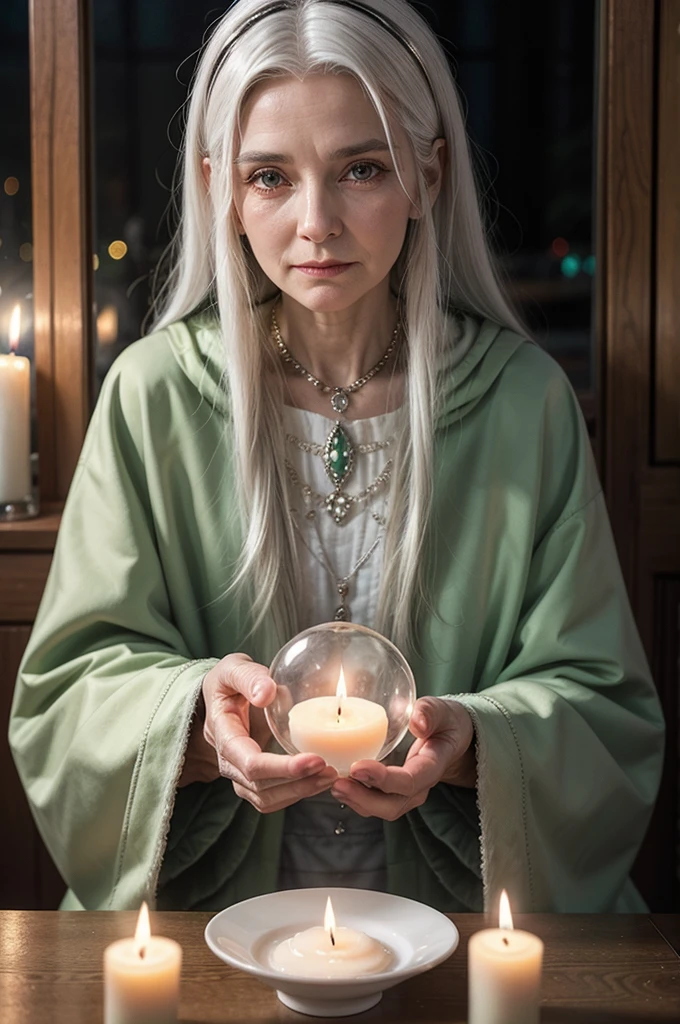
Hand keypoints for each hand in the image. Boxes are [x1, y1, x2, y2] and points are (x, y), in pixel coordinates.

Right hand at [178, 653, 336, 808]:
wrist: (221, 698)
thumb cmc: (228, 682)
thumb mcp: (233, 669)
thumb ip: (249, 677)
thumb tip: (267, 694)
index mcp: (223, 734)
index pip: (250, 763)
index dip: (282, 767)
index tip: (315, 759)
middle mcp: (228, 761)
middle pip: (260, 786)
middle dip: (297, 782)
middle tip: (330, 770)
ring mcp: (239, 774)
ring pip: (266, 799)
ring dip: (300, 792)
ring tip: (330, 776)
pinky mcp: (253, 780)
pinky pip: (272, 798)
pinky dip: (296, 794)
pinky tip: (319, 780)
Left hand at [329, 696, 475, 819]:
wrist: (451, 738)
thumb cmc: (445, 722)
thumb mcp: (443, 711)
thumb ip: (431, 712)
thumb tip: (417, 722)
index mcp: (433, 766)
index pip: (410, 781)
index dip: (383, 780)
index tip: (357, 767)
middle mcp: (420, 786)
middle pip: (393, 805)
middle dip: (363, 798)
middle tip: (337, 783)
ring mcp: (408, 793)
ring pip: (382, 808)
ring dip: (356, 800)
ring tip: (332, 785)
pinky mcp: (395, 792)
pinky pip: (375, 802)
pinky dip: (356, 797)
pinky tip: (338, 784)